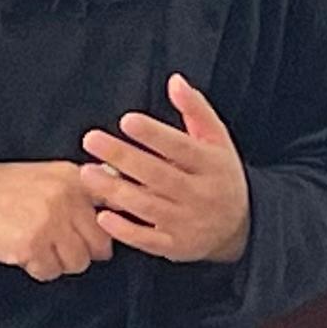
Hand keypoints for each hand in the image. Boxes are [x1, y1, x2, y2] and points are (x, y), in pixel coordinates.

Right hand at [0, 161, 113, 281]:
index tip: (95, 233)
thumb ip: (83, 190)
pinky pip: (51, 272)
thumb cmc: (5, 190)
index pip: (115, 210)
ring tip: (40, 248)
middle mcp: (67, 198)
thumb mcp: (49, 176)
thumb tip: (118, 209)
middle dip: (83, 251)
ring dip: (60, 262)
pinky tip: (24, 253)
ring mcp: (51, 222)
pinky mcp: (32, 245)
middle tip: (60, 245)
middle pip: (101, 245)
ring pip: (78, 262)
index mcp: (75, 179)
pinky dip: (38, 269)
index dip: (108, 228)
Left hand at [78, 74, 252, 266]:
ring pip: (148, 207)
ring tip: (87, 173)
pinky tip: (102, 214)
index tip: (127, 120)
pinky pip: (147, 240)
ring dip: (115, 190)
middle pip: (159, 175)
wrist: (240, 227)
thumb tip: (175, 81)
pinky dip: (125, 230)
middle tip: (92, 140)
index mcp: (212, 165)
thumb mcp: (217, 140)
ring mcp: (188, 223)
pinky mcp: (176, 246)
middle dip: (124, 157)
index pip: (181, 147)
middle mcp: (201, 194)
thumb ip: (196, 110)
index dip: (154, 135)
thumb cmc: (220, 175)